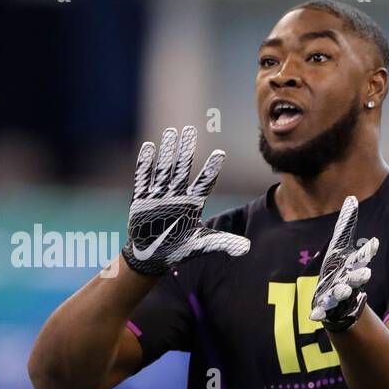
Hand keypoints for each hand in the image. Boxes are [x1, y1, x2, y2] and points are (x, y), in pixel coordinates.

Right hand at [121, 126, 250, 275]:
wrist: (152, 257)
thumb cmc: (179, 249)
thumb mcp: (201, 245)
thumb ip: (223, 243)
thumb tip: (247, 247)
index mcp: (192, 203)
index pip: (204, 183)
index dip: (210, 169)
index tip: (220, 154)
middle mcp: (176, 195)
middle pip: (182, 169)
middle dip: (186, 150)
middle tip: (191, 131)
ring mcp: (158, 195)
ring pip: (164, 169)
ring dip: (167, 151)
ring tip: (171, 132)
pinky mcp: (141, 200)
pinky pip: (144, 179)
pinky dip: (145, 165)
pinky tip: (149, 148)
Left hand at [309, 195, 378, 331]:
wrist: (334, 299)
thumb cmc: (340, 267)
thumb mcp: (340, 245)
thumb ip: (346, 224)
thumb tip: (351, 198)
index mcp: (352, 265)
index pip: (361, 257)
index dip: (366, 251)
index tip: (372, 244)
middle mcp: (348, 280)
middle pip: (356, 278)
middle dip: (359, 276)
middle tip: (365, 274)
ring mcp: (338, 295)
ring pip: (342, 294)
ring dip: (342, 293)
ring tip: (342, 292)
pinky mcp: (326, 307)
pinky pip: (323, 311)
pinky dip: (319, 313)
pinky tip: (313, 316)